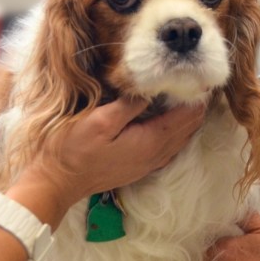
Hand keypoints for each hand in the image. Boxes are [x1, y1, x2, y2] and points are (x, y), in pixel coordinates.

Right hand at [11, 99, 206, 227]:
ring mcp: (150, 163)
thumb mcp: (100, 121)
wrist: (58, 183)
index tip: (202, 77)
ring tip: (193, 98)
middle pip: (188, 128)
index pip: (185, 117)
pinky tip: (175, 122)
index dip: (196, 98)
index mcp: (151, 141)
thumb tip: (152, 90)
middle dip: (196, 106)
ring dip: (189, 119)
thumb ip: (129, 106)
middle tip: (201, 82)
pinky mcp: (141, 167)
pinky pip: (170, 147)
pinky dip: (178, 132)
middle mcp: (157, 154)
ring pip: (181, 138)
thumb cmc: (74, 149)